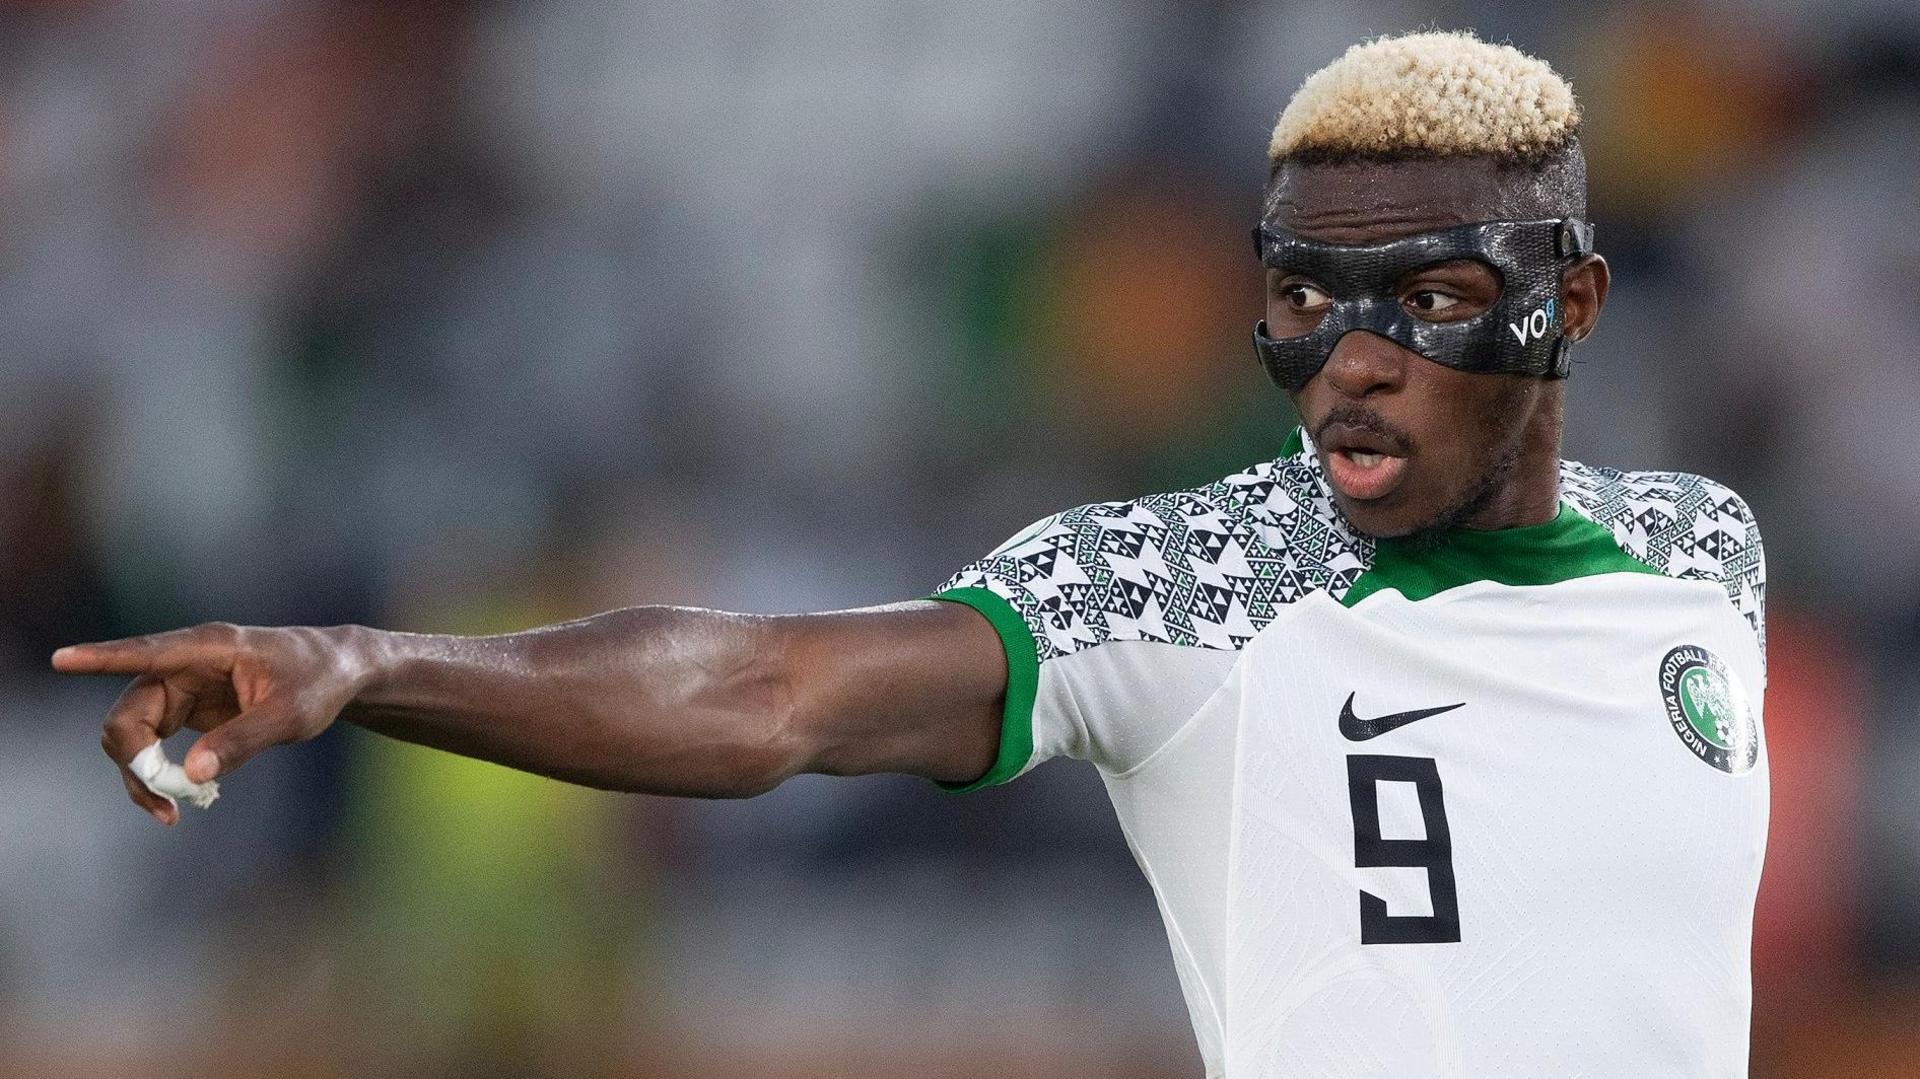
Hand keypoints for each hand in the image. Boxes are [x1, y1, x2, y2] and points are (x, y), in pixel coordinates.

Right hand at [52, 623, 373, 824]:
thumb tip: (191, 773)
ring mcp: (184, 687)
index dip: (99, 658)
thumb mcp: (292, 715)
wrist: (341, 673)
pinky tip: (185, 798)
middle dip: (134, 761)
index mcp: (209, 648)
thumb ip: (243, 741)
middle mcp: (187, 664)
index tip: (61, 660)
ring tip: (174, 812)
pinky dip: (161, 774)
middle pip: (129, 713)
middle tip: (166, 803)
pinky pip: (155, 744)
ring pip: (135, 734)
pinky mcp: (190, 709)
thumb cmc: (320, 681)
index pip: (144, 653)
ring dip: (144, 775)